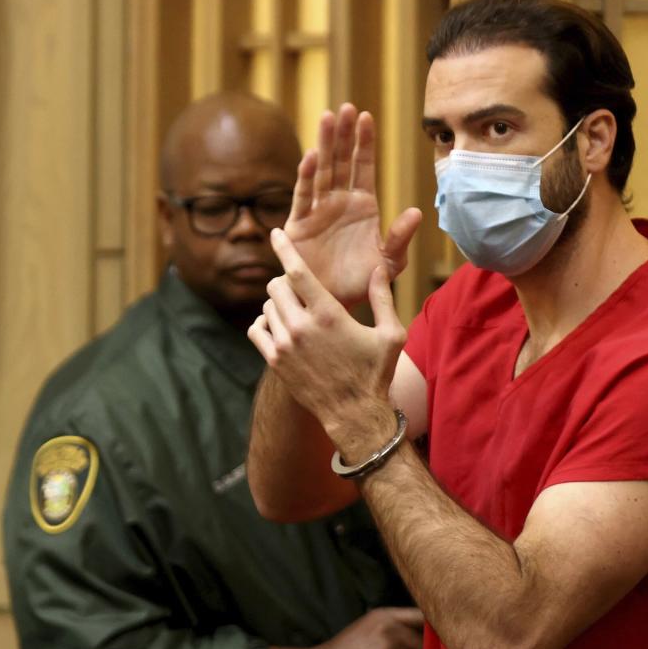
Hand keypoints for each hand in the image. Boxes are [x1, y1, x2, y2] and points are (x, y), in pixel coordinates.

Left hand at [250, 229, 405, 457]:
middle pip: (276, 285)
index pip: (296, 272)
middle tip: (301, 290)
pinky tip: (281, 327)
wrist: (354, 415)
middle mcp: (301, 327)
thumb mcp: (391, 334)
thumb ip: (383, 298)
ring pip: (267, 306)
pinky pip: (256, 328)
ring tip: (298, 313)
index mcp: (329, 315)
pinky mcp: (275, 361)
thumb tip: (378, 268)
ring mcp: (284, 345)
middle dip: (287, 282)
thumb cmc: (376, 373)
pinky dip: (264, 322)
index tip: (275, 233)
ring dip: (279, 303)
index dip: (283, 248)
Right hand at [284, 103, 420, 305]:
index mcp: (363, 206)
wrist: (333, 307)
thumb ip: (401, 238)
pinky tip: (312, 156)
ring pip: (321, 172)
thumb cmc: (363, 285)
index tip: (366, 116)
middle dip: (343, 135)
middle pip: (341, 162)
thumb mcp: (389, 263)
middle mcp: (339, 203)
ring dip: (324, 145)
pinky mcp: (299, 226)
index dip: (364, 143)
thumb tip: (417, 212)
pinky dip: (306, 177)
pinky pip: (302, 198)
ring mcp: (318, 212)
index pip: (363, 167)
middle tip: (345, 107)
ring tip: (327, 118)